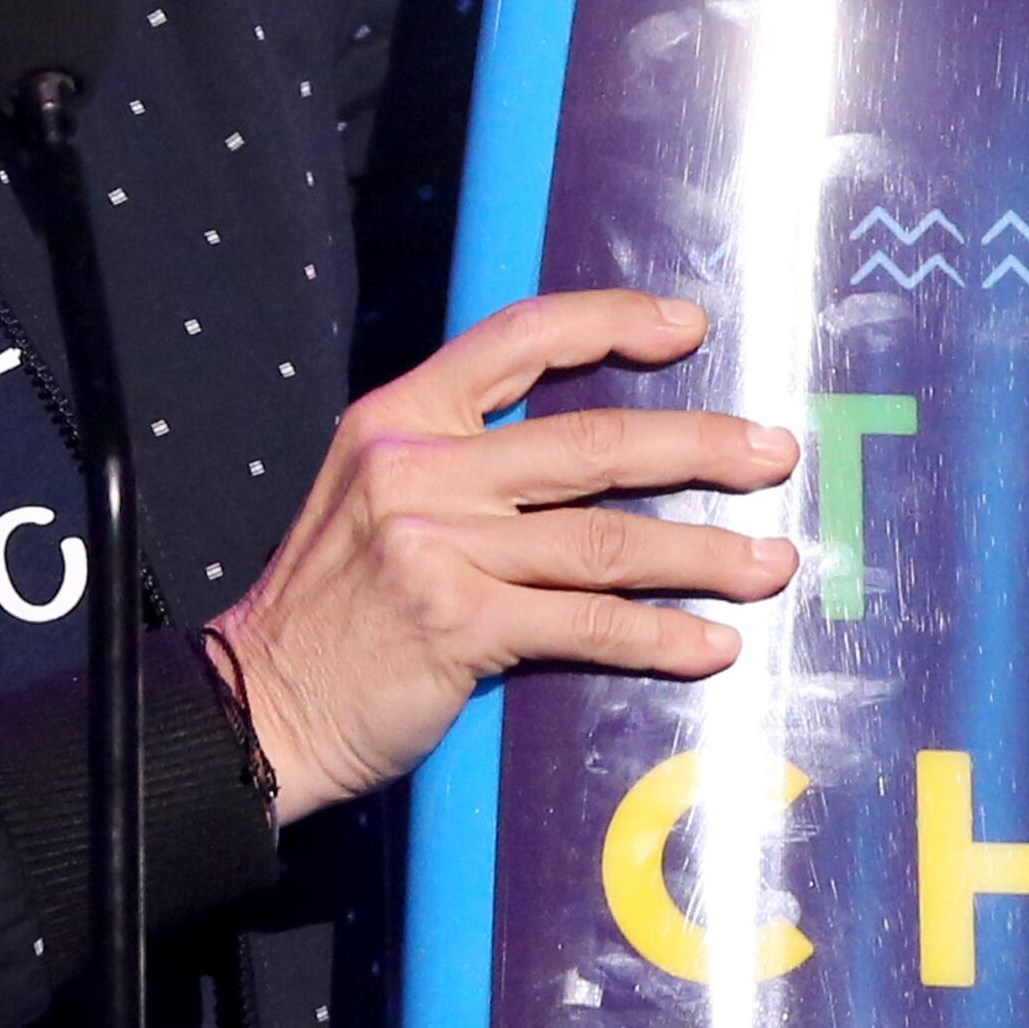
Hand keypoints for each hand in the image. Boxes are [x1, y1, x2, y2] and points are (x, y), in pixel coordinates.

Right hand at [213, 294, 797, 821]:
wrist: (255, 704)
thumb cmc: (332, 605)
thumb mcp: (374, 492)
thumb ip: (461, 459)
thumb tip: (585, 451)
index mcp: (402, 415)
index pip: (521, 338)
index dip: (613, 323)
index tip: (690, 328)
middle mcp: (419, 467)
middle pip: (592, 441)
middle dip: (700, 446)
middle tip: (773, 455)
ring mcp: (438, 546)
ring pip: (606, 538)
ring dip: (705, 554)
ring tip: (771, 562)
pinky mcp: (458, 625)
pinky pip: (587, 624)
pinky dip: (660, 636)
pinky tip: (710, 644)